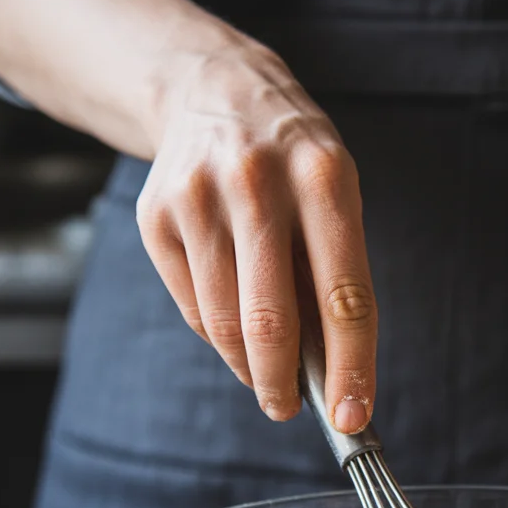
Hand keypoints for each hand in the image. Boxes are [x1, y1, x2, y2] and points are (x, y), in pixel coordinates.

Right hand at [136, 38, 375, 428]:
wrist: (214, 90)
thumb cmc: (293, 161)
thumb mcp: (335, 196)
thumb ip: (335, 275)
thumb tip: (332, 374)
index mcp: (324, 179)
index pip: (345, 296)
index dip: (351, 367)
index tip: (352, 417)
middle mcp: (257, 184)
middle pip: (272, 321)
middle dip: (284, 385)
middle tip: (290, 409)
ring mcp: (198, 198)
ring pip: (224, 324)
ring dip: (251, 367)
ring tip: (267, 373)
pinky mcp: (155, 216)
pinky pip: (193, 308)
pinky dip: (218, 335)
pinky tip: (234, 322)